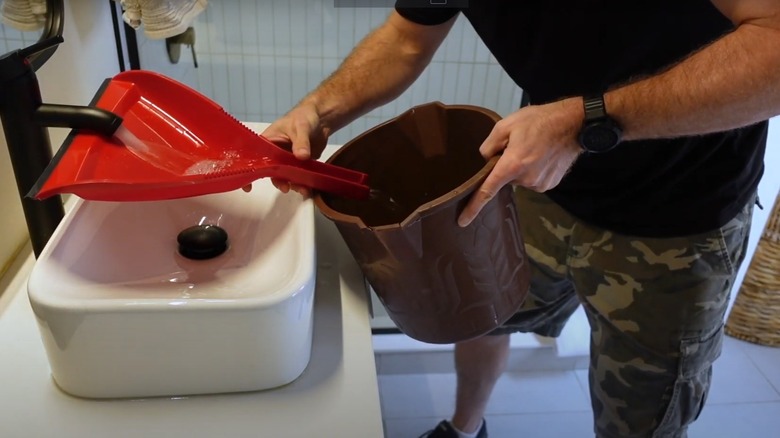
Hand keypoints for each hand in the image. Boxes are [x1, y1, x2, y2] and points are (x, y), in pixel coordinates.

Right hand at [256, 101, 331, 196]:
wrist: (321, 118)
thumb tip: (301, 156)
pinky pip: (298, 177)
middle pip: (271, 171)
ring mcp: (287, 160)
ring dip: (293, 185)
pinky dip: (302, 184)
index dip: (251, 172)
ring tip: (303, 190)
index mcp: (268, 142)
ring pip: (285, 176)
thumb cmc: (304, 116)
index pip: (254, 158)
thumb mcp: (301, 127)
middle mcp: (275, 154)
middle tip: (285, 187)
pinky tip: (308, 189)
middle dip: (278, 181)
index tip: (248, 186)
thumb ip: (301, 142)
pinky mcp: (299, 165)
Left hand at [457, 98, 583, 226]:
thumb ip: (489, 145)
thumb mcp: (506, 125)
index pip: (487, 191)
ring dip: (521, 168)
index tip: (463, 222)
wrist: (574, 124)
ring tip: (533, 149)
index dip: (473, 207)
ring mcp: (539, 185)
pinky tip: (542, 156)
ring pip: (520, 180)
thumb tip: (485, 160)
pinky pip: (533, 181)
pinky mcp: (550, 185)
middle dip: (507, 166)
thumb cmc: (538, 121)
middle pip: (506, 179)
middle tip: (518, 147)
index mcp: (512, 166)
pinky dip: (533, 171)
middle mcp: (525, 180)